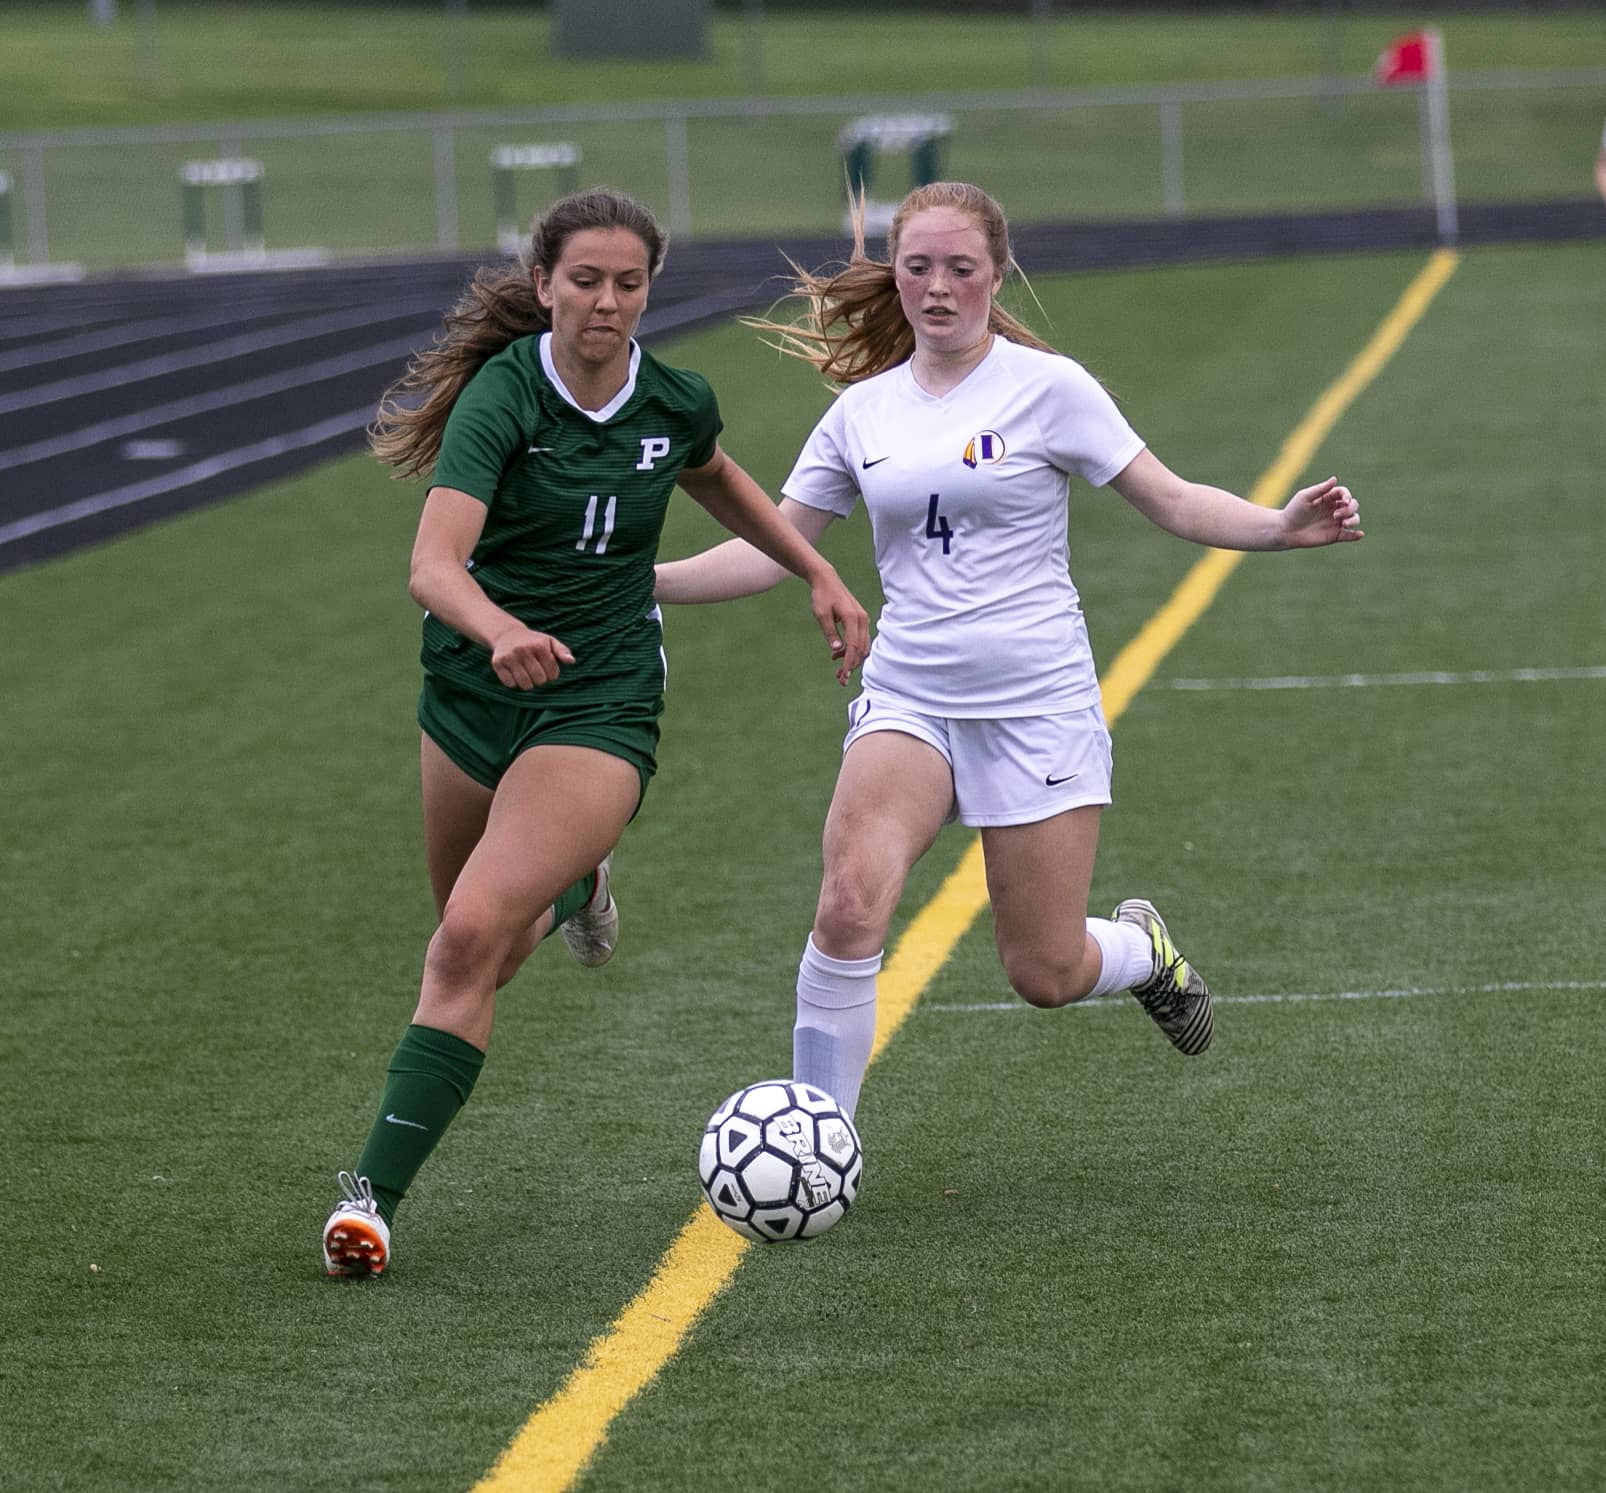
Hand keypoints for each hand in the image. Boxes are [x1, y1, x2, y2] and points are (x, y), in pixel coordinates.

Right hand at [488, 622, 574, 688]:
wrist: (506, 634)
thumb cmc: (533, 641)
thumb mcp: (549, 641)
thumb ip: (562, 651)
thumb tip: (571, 661)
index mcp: (539, 645)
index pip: (552, 673)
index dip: (552, 675)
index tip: (548, 670)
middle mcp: (524, 650)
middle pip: (539, 680)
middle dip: (540, 680)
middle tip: (536, 672)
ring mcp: (510, 656)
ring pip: (524, 684)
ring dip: (528, 684)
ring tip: (527, 675)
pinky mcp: (497, 662)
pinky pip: (509, 684)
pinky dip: (513, 683)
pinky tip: (514, 674)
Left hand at [808, 569, 869, 685]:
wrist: (827, 580)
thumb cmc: (822, 597)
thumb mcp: (821, 615)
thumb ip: (830, 633)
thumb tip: (837, 650)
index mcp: (852, 617)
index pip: (853, 646)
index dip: (849, 663)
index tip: (843, 676)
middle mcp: (861, 619)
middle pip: (861, 649)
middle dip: (852, 666)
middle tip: (840, 680)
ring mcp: (863, 619)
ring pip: (862, 646)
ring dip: (852, 659)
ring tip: (838, 671)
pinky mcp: (860, 620)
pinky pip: (860, 640)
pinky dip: (852, 650)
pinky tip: (838, 655)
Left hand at [1282, 476, 1362, 547]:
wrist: (1285, 531)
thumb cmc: (1293, 511)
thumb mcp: (1305, 497)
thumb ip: (1320, 489)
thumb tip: (1335, 478)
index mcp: (1328, 498)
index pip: (1344, 493)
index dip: (1347, 496)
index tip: (1345, 501)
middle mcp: (1335, 509)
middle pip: (1353, 505)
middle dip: (1350, 508)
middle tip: (1336, 515)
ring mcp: (1336, 523)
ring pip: (1354, 519)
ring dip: (1354, 520)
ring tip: (1343, 523)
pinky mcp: (1335, 535)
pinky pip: (1349, 535)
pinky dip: (1356, 535)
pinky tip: (1359, 534)